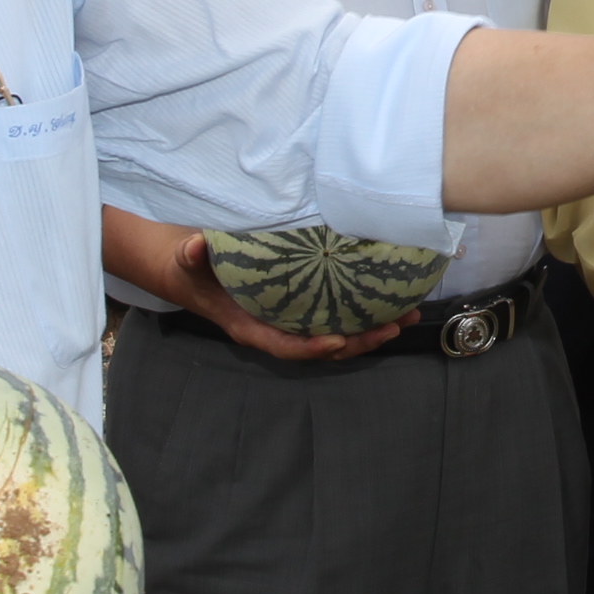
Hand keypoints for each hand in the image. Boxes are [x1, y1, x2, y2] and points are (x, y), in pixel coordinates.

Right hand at [100, 207, 400, 360]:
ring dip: (372, 328)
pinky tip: (390, 297)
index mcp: (250, 325)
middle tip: (395, 326)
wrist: (192, 267)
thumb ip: (192, 254)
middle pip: (324, 345)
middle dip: (361, 341)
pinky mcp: (303, 304)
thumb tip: (195, 245)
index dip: (313, 348)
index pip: (286, 345)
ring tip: (407, 315)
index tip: (339, 342)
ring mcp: (292, 318)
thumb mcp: (186, 259)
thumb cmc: (192, 266)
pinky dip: (363, 310)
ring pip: (337, 333)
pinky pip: (336, 314)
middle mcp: (276, 327)